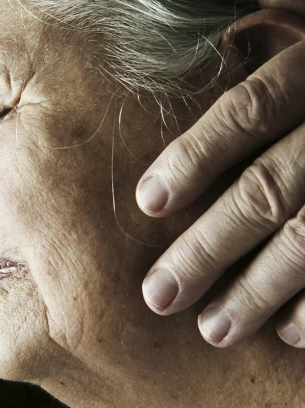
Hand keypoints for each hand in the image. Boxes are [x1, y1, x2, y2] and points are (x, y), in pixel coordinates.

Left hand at [136, 3, 304, 347]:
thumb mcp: (296, 44)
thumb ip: (254, 54)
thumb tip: (199, 49)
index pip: (250, 110)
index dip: (195, 156)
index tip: (146, 203)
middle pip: (270, 188)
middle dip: (209, 248)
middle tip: (160, 296)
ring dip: (260, 291)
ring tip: (213, 330)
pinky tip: (289, 333)